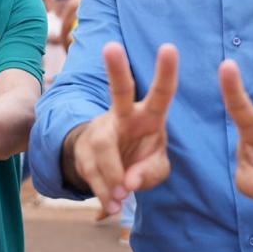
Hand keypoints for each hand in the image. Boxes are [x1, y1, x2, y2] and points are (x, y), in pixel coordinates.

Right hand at [68, 42, 177, 213]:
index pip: (161, 93)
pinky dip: (103, 192)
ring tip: (122, 198)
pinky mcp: (83, 149)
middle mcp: (123, 115)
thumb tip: (128, 182)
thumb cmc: (141, 156)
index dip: (166, 71)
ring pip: (103, 148)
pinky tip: (112, 205)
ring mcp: (100, 129)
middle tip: (111, 46)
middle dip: (117, 69)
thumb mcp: (157, 166)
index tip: (168, 47)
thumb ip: (150, 172)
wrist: (109, 167)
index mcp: (149, 115)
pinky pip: (91, 171)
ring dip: (112, 176)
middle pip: (119, 91)